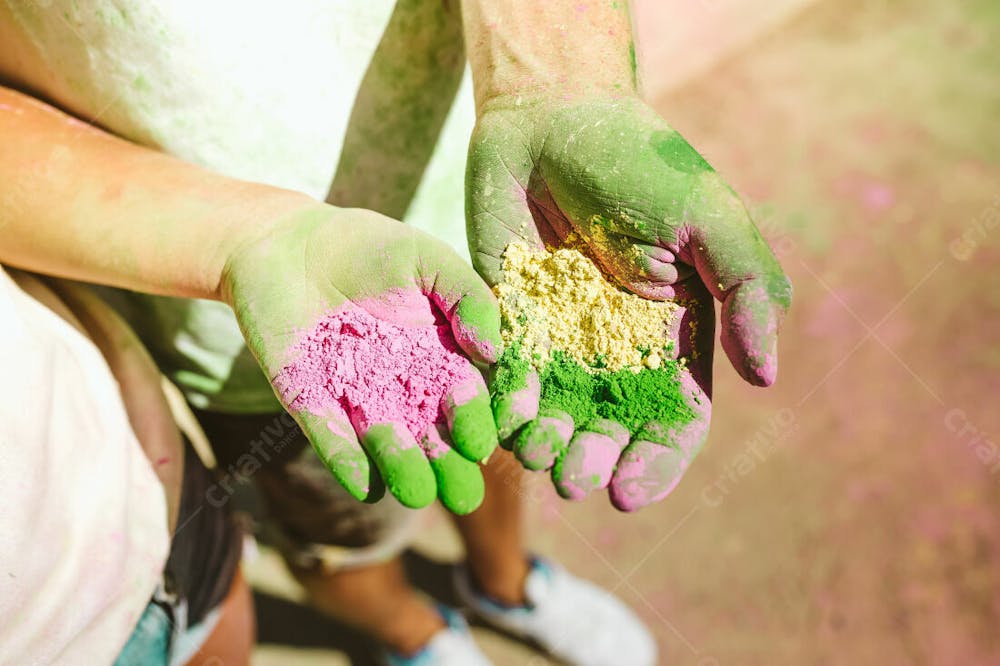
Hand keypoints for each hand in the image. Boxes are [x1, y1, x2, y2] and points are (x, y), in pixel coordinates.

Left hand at [222, 205, 502, 513]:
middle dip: (448, 466)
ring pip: (386, 442)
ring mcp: (356, 397)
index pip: (463, 398)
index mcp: (438, 355)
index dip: (474, 422)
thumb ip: (466, 297)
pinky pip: (331, 436)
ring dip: (402, 468)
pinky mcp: (309, 401)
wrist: (288, 243)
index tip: (481, 444)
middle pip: (431, 434)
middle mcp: (402, 385)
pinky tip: (364, 484)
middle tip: (464, 499)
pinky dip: (347, 460)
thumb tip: (493, 350)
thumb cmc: (367, 246)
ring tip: (418, 494)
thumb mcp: (428, 260)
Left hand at [467, 95, 790, 510]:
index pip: (674, 417)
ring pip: (558, 413)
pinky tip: (502, 416)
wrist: (552, 120)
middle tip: (575, 478)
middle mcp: (618, 348)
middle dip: (596, 460)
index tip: (630, 493)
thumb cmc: (640, 162)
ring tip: (536, 453)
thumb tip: (766, 378)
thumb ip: (746, 290)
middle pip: (613, 427)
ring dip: (549, 444)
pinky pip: (508, 376)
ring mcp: (561, 338)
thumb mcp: (709, 218)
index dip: (658, 461)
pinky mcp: (510, 321)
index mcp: (674, 334)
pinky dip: (506, 403)